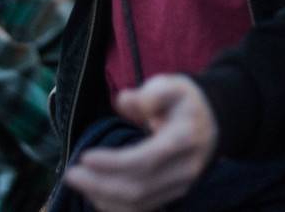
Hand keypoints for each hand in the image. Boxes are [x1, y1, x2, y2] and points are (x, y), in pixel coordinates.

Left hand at [63, 75, 217, 211]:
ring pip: (139, 203)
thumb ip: (150, 93)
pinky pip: (142, 208)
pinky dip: (115, 206)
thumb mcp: (172, 85)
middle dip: (100, 184)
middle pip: (139, 187)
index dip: (114, 163)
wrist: (213, 123)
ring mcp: (180, 186)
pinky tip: (95, 194)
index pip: (146, 159)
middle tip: (72, 173)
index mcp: (184, 139)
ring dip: (104, 197)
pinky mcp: (172, 195)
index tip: (86, 156)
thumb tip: (123, 102)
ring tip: (78, 181)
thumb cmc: (185, 102)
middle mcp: (185, 169)